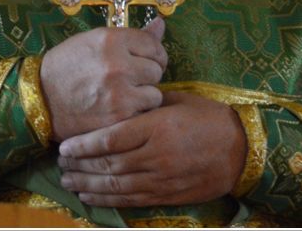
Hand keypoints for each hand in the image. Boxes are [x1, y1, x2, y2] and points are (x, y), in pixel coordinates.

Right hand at [39, 17, 167, 140]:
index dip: (151, 53)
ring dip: (144, 96)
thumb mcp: (93, 42)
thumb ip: (130, 36)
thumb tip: (161, 25)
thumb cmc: (66, 66)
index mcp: (111, 40)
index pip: (153, 44)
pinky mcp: (119, 118)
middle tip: (130, 78)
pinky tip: (119, 109)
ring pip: (155, 94)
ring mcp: (120, 93)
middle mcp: (118, 65)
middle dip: (146, 75)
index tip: (143, 59)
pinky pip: (144, 114)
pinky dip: (135, 113)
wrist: (40, 98)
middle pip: (157, 69)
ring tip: (124, 95)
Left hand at [56, 90, 247, 207]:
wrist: (242, 149)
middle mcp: (155, 156)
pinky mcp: (167, 195)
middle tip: (59, 166)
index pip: (111, 139)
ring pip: (116, 186)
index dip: (84, 145)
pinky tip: (91, 196)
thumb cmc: (209, 117)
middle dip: (80, 166)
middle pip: (108, 164)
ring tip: (69, 182)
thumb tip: (121, 100)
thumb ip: (147, 103)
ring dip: (89, 185)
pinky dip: (108, 199)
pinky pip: (132, 200)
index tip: (65, 146)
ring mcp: (161, 178)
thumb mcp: (178, 100)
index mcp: (156, 127)